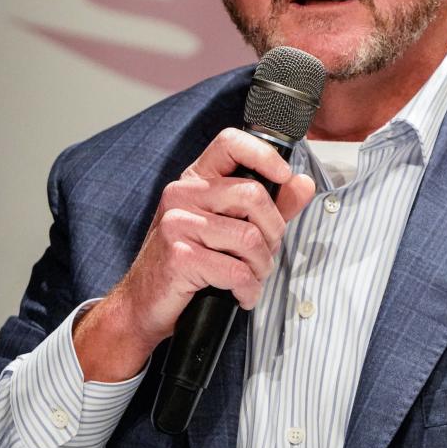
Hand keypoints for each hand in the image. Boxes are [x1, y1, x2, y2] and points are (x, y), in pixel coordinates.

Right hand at [73, 128, 314, 380]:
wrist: (143, 304)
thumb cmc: (189, 262)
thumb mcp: (230, 227)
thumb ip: (270, 205)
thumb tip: (303, 183)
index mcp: (195, 180)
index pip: (230, 143)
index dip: (264, 154)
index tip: (284, 176)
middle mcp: (182, 193)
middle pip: (253, 195)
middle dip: (273, 232)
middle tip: (265, 254)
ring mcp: (177, 223)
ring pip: (249, 237)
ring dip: (261, 267)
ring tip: (252, 278)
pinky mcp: (179, 256)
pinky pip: (236, 271)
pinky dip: (248, 290)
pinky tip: (240, 295)